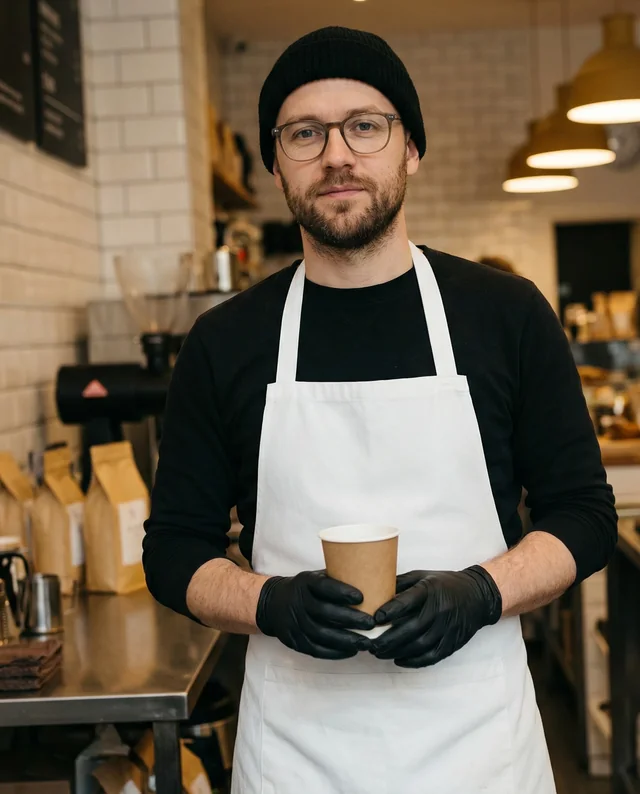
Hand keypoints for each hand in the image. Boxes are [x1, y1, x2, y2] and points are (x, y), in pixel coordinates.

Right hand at [256, 571, 374, 659]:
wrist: (273, 603)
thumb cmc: (305, 589)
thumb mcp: (315, 577)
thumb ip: (336, 580)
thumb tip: (372, 580)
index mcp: (305, 582)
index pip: (323, 586)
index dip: (341, 591)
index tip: (361, 597)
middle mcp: (299, 602)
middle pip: (324, 612)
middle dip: (350, 619)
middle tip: (371, 623)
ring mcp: (295, 623)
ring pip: (321, 634)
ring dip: (346, 640)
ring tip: (366, 642)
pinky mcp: (294, 641)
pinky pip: (316, 649)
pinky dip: (335, 652)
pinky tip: (352, 651)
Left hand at [370, 566, 501, 667]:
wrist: (477, 596)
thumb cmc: (445, 584)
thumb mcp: (422, 576)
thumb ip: (400, 583)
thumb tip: (375, 590)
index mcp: (429, 590)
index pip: (407, 601)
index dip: (390, 611)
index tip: (374, 619)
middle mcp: (439, 609)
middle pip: (411, 628)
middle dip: (388, 639)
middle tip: (371, 644)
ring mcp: (447, 628)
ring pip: (419, 645)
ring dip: (397, 652)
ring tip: (380, 653)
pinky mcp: (452, 642)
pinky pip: (432, 656)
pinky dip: (414, 661)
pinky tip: (399, 660)